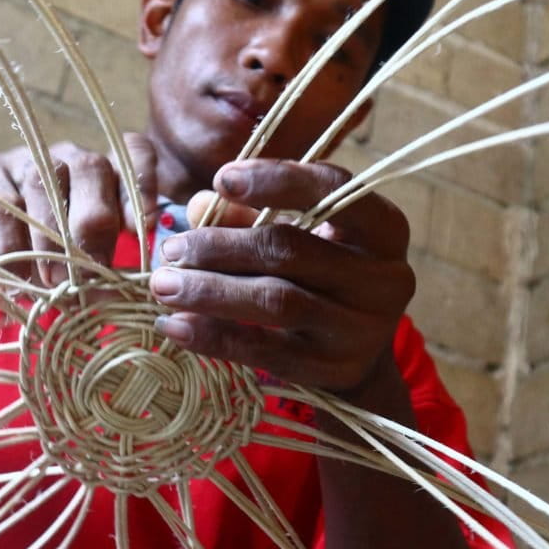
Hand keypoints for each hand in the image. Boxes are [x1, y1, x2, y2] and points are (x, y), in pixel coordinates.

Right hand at [0, 134, 156, 283]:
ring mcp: (24, 160)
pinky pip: (1, 206)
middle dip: (94, 222)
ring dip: (52, 239)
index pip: (133, 151)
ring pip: (45, 183)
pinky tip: (16, 278)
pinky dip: (10, 247)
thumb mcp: (78, 258)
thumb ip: (103, 267)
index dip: (143, 181)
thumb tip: (124, 299)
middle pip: (91, 167)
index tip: (143, 224)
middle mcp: (67, 157)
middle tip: (89, 272)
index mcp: (102, 172)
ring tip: (55, 283)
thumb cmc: (39, 252)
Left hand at [149, 159, 414, 393]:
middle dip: (222, 247)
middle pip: (292, 250)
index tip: (221, 178)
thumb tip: (199, 203)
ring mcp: (363, 328)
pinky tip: (175, 326)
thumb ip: (248, 216)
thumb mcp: (296, 236)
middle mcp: (384, 277)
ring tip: (163, 285)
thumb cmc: (318, 276)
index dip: (276, 180)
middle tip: (172, 249)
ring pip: (277, 301)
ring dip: (211, 291)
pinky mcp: (335, 369)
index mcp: (384, 228)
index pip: (333, 190)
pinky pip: (266, 351)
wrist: (356, 356)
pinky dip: (214, 337)